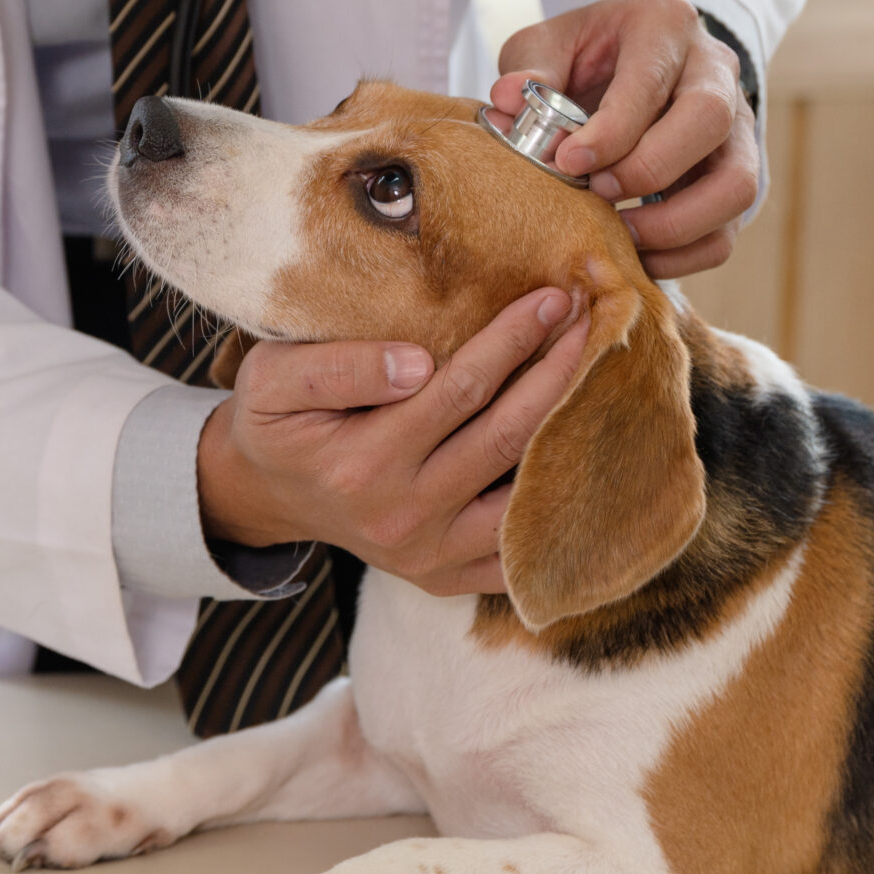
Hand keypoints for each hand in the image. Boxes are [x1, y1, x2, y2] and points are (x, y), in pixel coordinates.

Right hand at [196, 288, 590, 594]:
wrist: (267, 492)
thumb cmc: (276, 420)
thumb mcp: (273, 379)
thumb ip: (337, 367)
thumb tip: (418, 364)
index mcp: (361, 466)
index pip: (459, 390)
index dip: (513, 340)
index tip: (553, 297)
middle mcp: (404, 518)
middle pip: (508, 438)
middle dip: (560, 372)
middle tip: (597, 318)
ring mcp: (432, 556)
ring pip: (528, 493)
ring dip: (573, 431)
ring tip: (605, 374)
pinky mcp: (448, 577)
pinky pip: (524, 547)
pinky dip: (561, 501)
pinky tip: (591, 448)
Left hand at [494, 0, 757, 278]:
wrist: (636, 63)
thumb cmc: (589, 55)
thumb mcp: (551, 43)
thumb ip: (529, 67)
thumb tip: (508, 100)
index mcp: (666, 25)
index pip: (652, 80)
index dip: (612, 130)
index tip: (568, 162)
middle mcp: (716, 71)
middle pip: (710, 120)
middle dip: (648, 168)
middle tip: (598, 192)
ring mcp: (738, 128)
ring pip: (737, 184)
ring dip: (675, 222)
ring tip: (619, 233)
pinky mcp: (736, 178)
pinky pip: (727, 232)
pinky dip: (682, 256)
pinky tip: (634, 254)